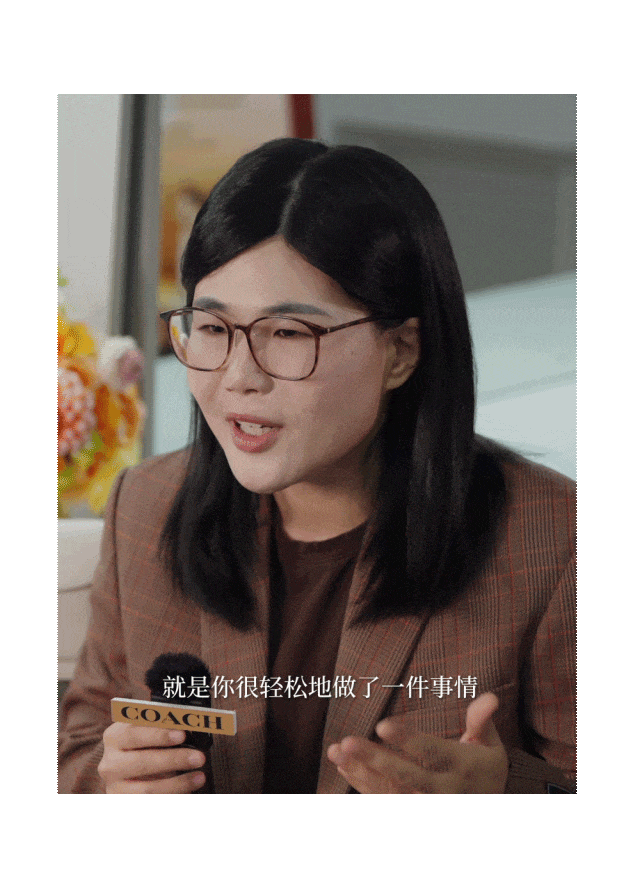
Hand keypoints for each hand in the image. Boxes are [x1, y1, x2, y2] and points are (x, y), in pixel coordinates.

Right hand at [99, 722, 206, 793]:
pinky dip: (173, 793)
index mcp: (115, 737)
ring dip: (178, 783)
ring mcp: (115, 787)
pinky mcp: (122, 800)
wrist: (128, 775)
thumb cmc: (143, 747)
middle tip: (199, 757)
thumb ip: (163, 727)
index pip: (135, 733)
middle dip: (173, 759)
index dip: (159, 734)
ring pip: (147, 789)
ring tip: (200, 776)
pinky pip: (150, 799)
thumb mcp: (148, 734)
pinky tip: (190, 788)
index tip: (182, 734)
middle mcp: (110, 763)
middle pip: (142, 762)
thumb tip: (190, 722)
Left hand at [327, 692, 507, 793]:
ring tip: (336, 751)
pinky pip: (384, 799)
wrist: (491, 804)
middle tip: (347, 742)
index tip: (382, 724)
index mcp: (460, 766)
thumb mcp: (490, 745)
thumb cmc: (486, 768)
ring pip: (390, 791)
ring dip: (361, 772)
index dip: (407, 739)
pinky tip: (343, 766)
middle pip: (405, 775)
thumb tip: (491, 696)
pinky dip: (362, 784)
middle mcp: (442, 789)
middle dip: (375, 759)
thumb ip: (482, 720)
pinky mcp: (414, 808)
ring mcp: (427, 803)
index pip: (431, 751)